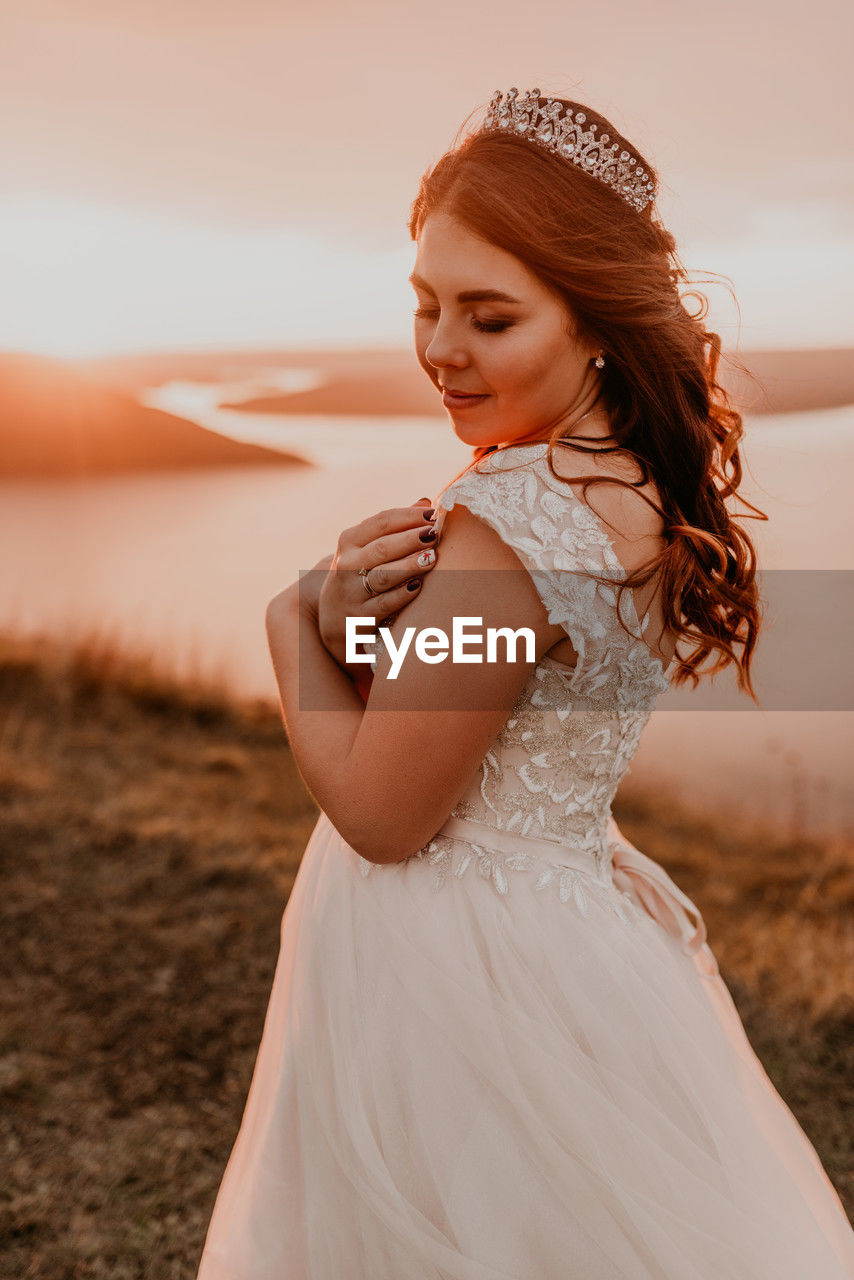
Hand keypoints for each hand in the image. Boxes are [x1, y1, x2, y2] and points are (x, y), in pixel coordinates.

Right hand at [317, 497, 443, 669]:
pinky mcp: (360, 616)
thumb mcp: (367, 548)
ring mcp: (352, 591)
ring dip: (409, 565)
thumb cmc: (360, 573)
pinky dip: (402, 594)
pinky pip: (385, 603)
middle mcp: (347, 564)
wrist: (333, 616)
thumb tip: (426, 503)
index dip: (408, 516)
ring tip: (432, 558)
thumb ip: (394, 526)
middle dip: (410, 539)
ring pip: (383, 575)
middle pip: (382, 547)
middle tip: (435, 534)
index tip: (433, 514)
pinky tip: (419, 586)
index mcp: (350, 540)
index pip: (380, 522)